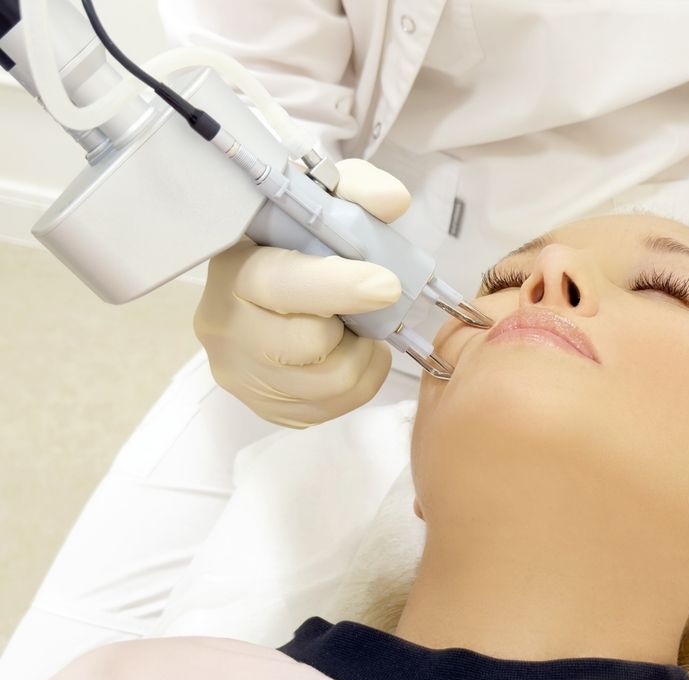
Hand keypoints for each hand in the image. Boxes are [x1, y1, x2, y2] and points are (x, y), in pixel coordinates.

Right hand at [194, 159, 410, 427]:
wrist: (264, 286)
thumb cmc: (296, 240)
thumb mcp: (320, 199)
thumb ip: (356, 192)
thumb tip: (391, 201)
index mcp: (233, 267)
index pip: (281, 284)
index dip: (338, 286)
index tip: (386, 284)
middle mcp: (225, 326)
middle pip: (309, 344)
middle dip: (351, 324)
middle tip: (364, 301)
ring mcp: (241, 374)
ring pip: (332, 381)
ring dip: (361, 352)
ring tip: (352, 326)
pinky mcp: (267, 407)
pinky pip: (337, 406)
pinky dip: (360, 378)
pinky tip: (346, 350)